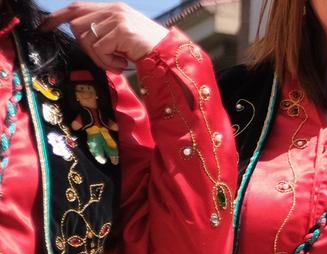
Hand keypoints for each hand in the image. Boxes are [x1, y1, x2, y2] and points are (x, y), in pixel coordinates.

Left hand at [44, 3, 168, 66]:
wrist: (173, 57)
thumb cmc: (150, 52)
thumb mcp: (124, 37)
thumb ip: (104, 32)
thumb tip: (82, 38)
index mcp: (113, 9)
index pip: (77, 8)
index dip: (57, 16)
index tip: (44, 27)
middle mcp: (113, 10)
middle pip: (77, 26)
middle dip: (87, 48)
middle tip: (107, 61)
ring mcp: (118, 18)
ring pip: (86, 39)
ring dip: (99, 57)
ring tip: (118, 63)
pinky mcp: (122, 30)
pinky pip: (100, 49)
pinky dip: (108, 62)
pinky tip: (124, 63)